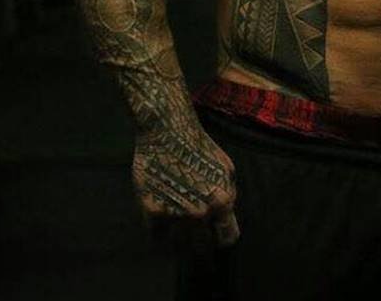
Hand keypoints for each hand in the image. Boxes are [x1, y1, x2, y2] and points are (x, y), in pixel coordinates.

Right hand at [132, 125, 239, 250]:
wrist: (167, 131)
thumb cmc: (200, 146)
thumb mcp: (226, 166)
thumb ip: (229, 193)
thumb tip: (226, 217)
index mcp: (222, 202)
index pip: (227, 238)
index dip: (223, 239)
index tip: (217, 238)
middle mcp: (200, 212)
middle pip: (201, 248)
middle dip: (201, 245)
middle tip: (196, 239)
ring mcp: (175, 214)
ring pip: (177, 245)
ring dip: (179, 241)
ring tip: (179, 230)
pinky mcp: (151, 211)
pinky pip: (156, 235)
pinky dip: (159, 231)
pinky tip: (163, 218)